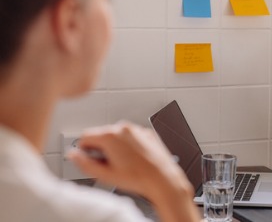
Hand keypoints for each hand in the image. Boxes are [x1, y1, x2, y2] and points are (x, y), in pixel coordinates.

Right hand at [68, 122, 199, 221]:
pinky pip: (130, 136)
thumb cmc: (138, 177)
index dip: (84, 149)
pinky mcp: (146, 132)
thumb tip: (73, 155)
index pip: (85, 136)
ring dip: (114, 145)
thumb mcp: (104, 175)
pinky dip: (128, 144)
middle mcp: (123, 128)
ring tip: (121, 162)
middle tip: (106, 163)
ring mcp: (136, 129)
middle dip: (99, 147)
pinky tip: (133, 158)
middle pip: (100, 134)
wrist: (162, 178)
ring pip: (116, 134)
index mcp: (110, 136)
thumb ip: (84, 164)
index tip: (89, 158)